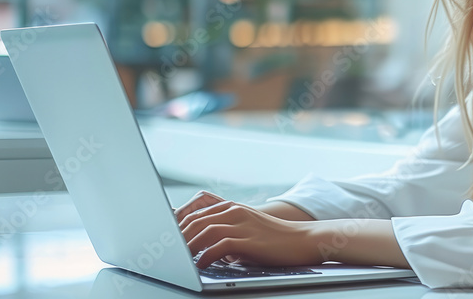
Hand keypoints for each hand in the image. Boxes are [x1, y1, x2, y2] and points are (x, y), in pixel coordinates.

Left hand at [176, 191, 321, 268]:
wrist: (304, 239)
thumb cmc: (276, 238)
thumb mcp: (248, 229)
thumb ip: (227, 232)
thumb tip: (203, 248)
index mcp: (233, 208)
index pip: (197, 215)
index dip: (179, 228)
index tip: (167, 242)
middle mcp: (236, 212)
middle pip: (197, 222)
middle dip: (179, 238)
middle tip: (168, 253)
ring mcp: (243, 225)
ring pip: (205, 231)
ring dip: (189, 247)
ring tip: (179, 260)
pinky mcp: (250, 240)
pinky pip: (220, 246)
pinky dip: (206, 256)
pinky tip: (201, 265)